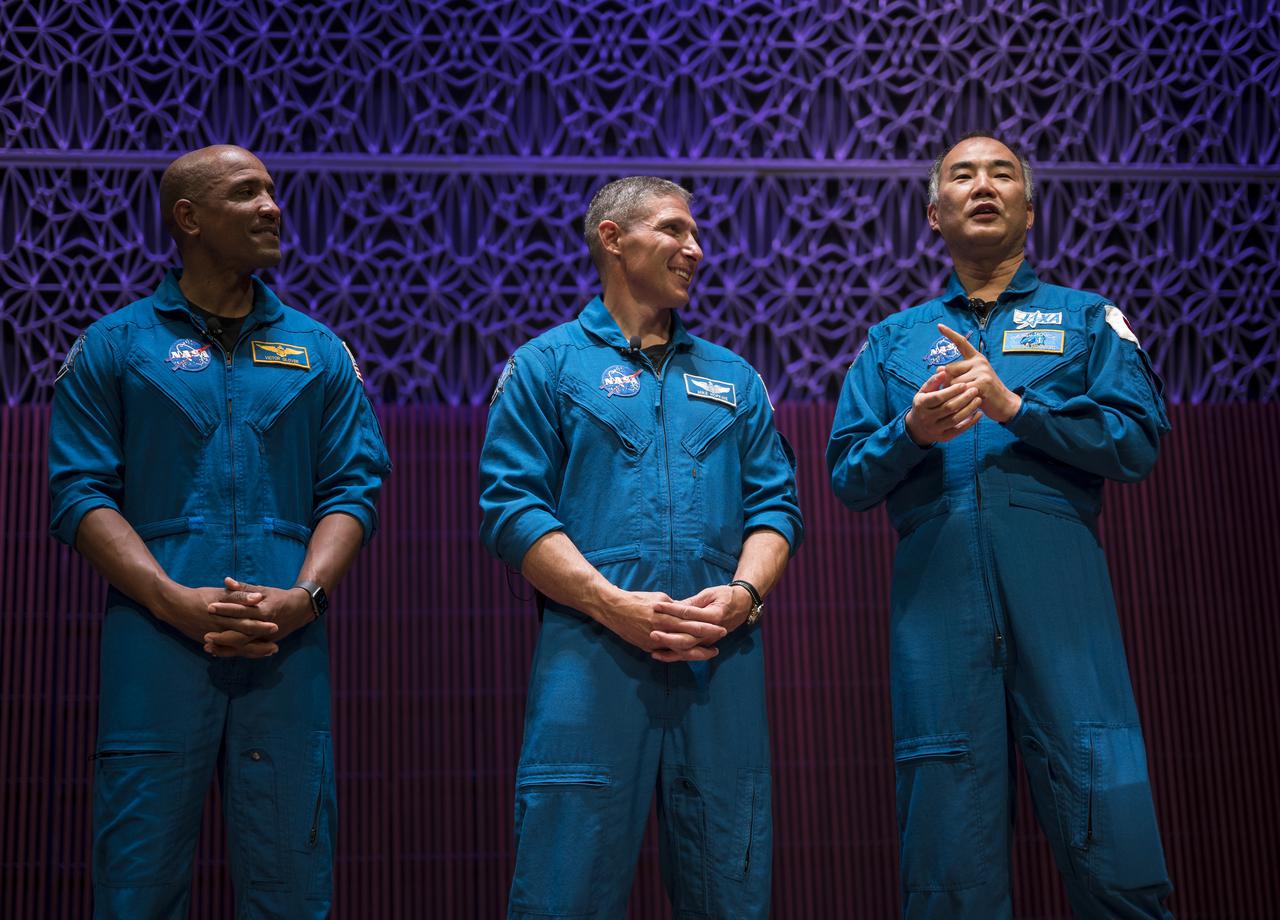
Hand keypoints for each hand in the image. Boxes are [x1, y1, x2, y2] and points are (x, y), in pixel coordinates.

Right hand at [153, 580, 278, 653]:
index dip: (262, 627)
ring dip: (253, 651)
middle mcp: (220, 629)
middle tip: (276, 647)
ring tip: (268, 652)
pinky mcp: (209, 642)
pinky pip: (226, 651)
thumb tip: (258, 597)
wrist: (174, 606)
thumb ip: (240, 595)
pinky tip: (249, 654)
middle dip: (261, 644)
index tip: (277, 627)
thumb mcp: (220, 593)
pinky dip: (238, 653)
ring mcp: (214, 638)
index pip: (248, 623)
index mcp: (225, 615)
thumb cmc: (199, 597)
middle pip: (244, 639)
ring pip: (237, 648)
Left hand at [202, 577, 314, 658]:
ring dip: (225, 648)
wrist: (300, 610)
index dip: (226, 609)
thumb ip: (244, 588)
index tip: (210, 606)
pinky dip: (231, 652)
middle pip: (242, 633)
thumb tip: (227, 581)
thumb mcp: (263, 590)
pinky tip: (217, 652)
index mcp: (265, 610)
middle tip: (205, 634)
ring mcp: (265, 637)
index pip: (243, 610)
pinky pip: (246, 651)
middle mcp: (265, 626)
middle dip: (223, 635)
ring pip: (243, 646)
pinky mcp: (264, 643)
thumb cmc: (278, 598)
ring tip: (207, 647)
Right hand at [595, 589, 727, 662]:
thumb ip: (675, 607)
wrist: (613, 609)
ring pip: (679, 650)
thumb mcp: (659, 598)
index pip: (691, 623)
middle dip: (706, 640)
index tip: (721, 627)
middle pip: (688, 639)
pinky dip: (680, 655)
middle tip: (722, 638)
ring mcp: (653, 641)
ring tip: (710, 652)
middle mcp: (660, 631)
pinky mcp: (647, 647)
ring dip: (697, 652)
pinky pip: (667, 653)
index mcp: (664, 616)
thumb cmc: (637, 599)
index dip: (707, 627)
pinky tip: (691, 655)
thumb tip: (687, 611)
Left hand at [652, 584, 752, 661]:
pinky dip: (674, 656)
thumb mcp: (710, 594)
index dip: (671, 609)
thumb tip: (673, 605)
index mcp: (714, 616)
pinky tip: (659, 655)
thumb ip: (692, 602)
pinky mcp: (705, 644)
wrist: (743, 606)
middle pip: (687, 638)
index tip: (656, 605)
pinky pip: (688, 653)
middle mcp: (711, 632)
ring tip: (652, 649)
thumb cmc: (726, 596)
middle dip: (668, 637)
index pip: (688, 614)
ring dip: (669, 651)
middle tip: (651, 633)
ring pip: (687, 650)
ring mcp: (708, 640)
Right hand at [904, 367, 983, 445]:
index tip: (964, 384)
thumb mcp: (924, 392)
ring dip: (969, 409)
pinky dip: (970, 422)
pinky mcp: (943, 437)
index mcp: (920, 405)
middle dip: (963, 398)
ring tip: (979, 400)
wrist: (918, 427)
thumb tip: (943, 370)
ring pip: (955, 419)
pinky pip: (959, 430)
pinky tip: (978, 414)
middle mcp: (926, 418)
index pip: (938, 397)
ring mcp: (935, 429)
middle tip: (975, 390)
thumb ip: (933, 382)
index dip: (952, 390)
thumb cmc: (924, 404)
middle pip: (948, 408)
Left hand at [936, 323, 1021, 421]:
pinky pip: (960, 389)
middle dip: (948, 382)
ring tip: (967, 397)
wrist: (1004, 404)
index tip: (939, 326)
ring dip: (953, 392)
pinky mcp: (982, 382)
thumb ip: (955, 373)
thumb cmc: (984, 392)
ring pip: (952, 381)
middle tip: (962, 391)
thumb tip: (938, 368)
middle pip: (949, 369)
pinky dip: (959, 398)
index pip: (961, 343)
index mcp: (976, 358)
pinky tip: (970, 400)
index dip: (950, 334)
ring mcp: (982, 370)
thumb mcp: (969, 380)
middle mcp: (979, 361)